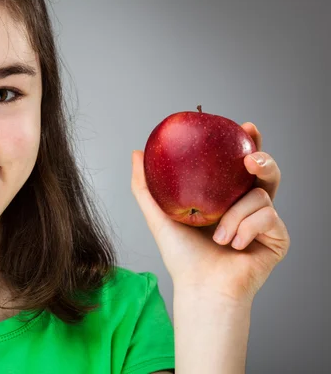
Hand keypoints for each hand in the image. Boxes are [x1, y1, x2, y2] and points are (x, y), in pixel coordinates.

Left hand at [131, 122, 289, 303]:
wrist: (201, 286)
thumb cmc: (181, 255)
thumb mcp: (158, 214)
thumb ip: (146, 185)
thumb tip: (136, 152)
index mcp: (224, 198)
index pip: (237, 166)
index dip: (247, 143)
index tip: (244, 127)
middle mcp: (247, 206)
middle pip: (265, 172)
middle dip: (261, 159)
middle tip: (249, 159)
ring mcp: (264, 222)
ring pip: (261, 195)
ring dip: (235, 215)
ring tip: (219, 236)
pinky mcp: (278, 237)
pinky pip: (268, 216)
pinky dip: (246, 229)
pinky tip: (234, 245)